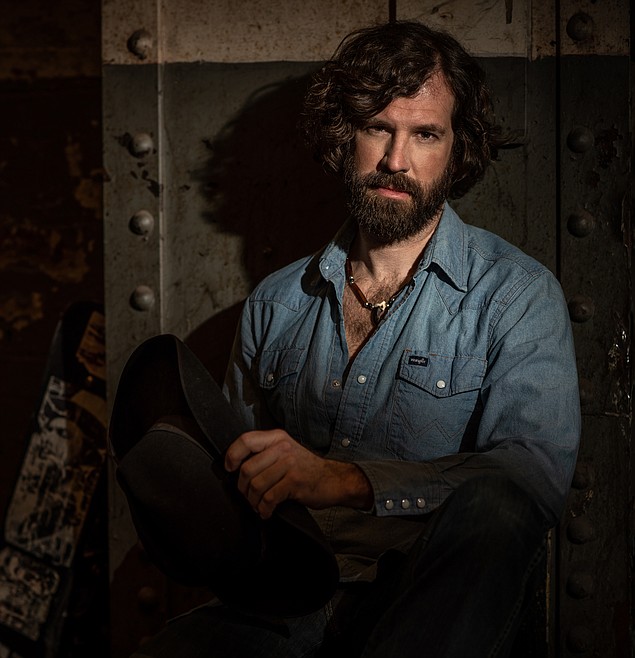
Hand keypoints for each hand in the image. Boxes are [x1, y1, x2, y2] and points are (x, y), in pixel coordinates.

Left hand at [224, 429, 372, 518]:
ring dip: (253, 501)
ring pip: (256, 485)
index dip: (232, 455)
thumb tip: (236, 466)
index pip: (246, 440)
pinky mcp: (295, 482)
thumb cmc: (305, 468)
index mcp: (277, 438)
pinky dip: (264, 509)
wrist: (333, 480)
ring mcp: (289, 464)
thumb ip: (264, 453)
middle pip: (247, 469)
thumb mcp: (285, 451)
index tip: (229, 469)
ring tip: (258, 506)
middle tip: (248, 496)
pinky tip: (266, 512)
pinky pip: (269, 498)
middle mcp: (282, 448)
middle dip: (243, 488)